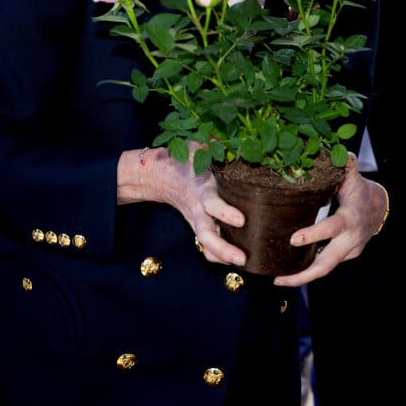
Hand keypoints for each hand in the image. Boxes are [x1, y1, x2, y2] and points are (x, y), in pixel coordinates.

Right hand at [117, 143, 246, 267]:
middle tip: (242, 259)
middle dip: (223, 250)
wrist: (161, 176)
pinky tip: (241, 261)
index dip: (225, 213)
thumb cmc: (183, 159)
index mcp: (201, 190)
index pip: (212, 205)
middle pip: (207, 236)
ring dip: (223, 258)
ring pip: (206, 246)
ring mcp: (198, 221)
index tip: (241, 220)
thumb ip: (207, 146)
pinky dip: (221, 257)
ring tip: (244, 264)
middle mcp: (199, 210)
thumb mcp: (194, 148)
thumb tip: (220, 141)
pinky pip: (208, 247)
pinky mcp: (201, 227)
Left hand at [273, 153, 387, 286]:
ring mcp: (349, 251)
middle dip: (304, 274)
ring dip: (302, 277)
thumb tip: (341, 152)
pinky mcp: (345, 256)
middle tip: (279, 278)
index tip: (293, 239)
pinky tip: (289, 272)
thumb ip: (346, 165)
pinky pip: (326, 264)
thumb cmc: (360, 191)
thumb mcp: (354, 177)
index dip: (314, 234)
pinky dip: (309, 270)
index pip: (332, 228)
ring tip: (278, 279)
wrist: (379, 209)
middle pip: (327, 263)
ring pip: (325, 268)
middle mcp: (350, 239)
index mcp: (350, 218)